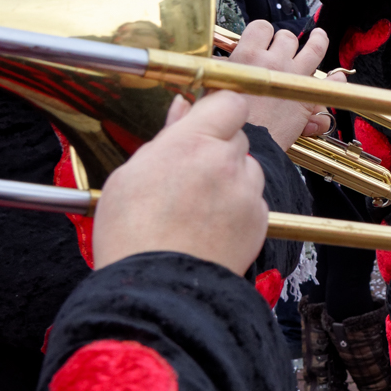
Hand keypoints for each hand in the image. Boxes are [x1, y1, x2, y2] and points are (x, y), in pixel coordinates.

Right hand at [93, 93, 267, 274]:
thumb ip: (166, 136)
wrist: (158, 288)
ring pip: (248, 168)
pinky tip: (210, 224)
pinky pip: (254, 199)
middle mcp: (227, 162)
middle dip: (218, 146)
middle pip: (238, 135)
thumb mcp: (130, 174)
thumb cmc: (133, 234)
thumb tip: (183, 107)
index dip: (220, 107)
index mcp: (192, 144)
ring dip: (231, 176)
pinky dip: (239, 206)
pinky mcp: (260, 219)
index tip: (208, 117)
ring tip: (196, 205)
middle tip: (189, 171)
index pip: (230, 101)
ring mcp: (248, 192)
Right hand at [224, 21, 331, 149]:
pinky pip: (330, 80)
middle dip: (285, 40)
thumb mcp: (214, 90)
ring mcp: (294, 76)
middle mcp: (273, 60)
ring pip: (314, 48)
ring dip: (318, 40)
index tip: (264, 38)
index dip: (264, 31)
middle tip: (284, 47)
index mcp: (247, 56)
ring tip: (319, 36)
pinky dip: (336, 77)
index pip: (261, 27)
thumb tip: (221, 62)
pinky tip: (337, 75)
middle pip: (286, 37)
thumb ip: (220, 73)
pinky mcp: (308, 96)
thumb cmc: (227, 120)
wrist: (246, 143)